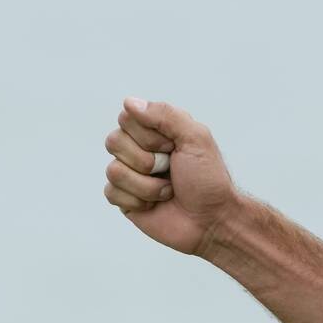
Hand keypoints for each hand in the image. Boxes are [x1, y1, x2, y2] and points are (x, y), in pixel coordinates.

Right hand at [103, 97, 236, 254]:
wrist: (211, 220)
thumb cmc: (208, 178)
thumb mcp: (196, 138)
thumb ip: (166, 115)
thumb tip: (129, 102)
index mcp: (156, 129)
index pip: (127, 117)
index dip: (149, 135)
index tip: (172, 147)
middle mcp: (138, 148)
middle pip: (114, 141)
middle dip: (148, 161)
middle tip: (170, 169)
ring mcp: (129, 173)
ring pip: (113, 170)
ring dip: (147, 185)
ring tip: (167, 190)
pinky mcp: (123, 198)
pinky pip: (111, 192)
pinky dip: (138, 200)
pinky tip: (155, 204)